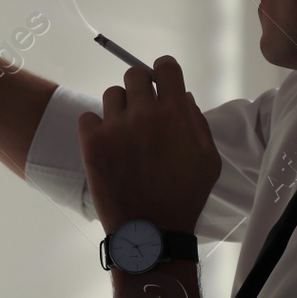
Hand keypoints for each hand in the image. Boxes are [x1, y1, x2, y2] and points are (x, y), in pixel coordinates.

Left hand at [78, 56, 221, 235]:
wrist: (150, 231)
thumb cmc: (185, 197)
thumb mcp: (208, 160)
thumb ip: (197, 123)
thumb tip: (183, 97)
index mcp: (175, 113)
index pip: (166, 66)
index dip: (164, 73)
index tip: (162, 85)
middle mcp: (143, 113)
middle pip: (135, 74)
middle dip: (141, 88)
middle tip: (143, 110)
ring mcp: (115, 126)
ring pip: (112, 95)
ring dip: (120, 108)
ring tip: (126, 133)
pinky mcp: (91, 142)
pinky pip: (88, 116)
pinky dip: (96, 126)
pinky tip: (107, 144)